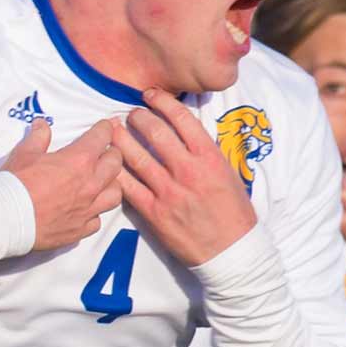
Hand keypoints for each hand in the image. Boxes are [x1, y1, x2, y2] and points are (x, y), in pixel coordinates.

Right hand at [6, 119, 123, 251]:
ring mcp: (88, 209)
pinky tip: (86, 210)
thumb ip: (38, 137)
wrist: (5, 219)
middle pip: (116, 163)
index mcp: (79, 161)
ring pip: (115, 194)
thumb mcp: (24, 153)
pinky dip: (94, 213)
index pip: (102, 137)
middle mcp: (90, 184)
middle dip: (112, 153)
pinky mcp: (80, 229)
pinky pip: (97, 220)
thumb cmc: (14, 184)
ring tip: (102, 182)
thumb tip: (42, 124)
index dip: (105, 128)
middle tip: (104, 152)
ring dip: (111, 185)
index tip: (106, 126)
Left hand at [112, 90, 256, 265]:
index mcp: (209, 157)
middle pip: (154, 132)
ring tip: (114, 129)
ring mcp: (168, 191)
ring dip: (121, 138)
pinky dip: (117, 171)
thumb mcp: (229, 173)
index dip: (162, 101)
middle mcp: (187, 170)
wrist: (232, 251)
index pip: (181, 118)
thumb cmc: (234, 212)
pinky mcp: (154, 212)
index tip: (151, 95)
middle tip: (132, 113)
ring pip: (136, 156)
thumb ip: (207, 152)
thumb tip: (187, 131)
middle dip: (139, 117)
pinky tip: (111, 161)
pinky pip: (128, 186)